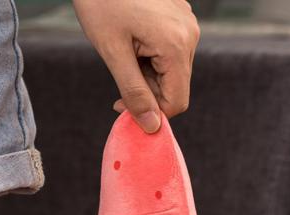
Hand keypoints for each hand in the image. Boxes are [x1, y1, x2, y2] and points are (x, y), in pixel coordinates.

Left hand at [72, 0, 199, 132]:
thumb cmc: (101, 2)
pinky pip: (170, 51)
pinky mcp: (179, 15)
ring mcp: (186, 23)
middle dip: (147, 91)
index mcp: (177, 45)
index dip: (151, 113)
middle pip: (175, 87)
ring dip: (147, 74)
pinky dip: (150, 57)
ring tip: (125, 51)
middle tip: (119, 73)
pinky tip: (132, 40)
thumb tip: (151, 127)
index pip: (176, 102)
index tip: (121, 106)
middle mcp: (189, 34)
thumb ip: (134, 93)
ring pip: (172, 71)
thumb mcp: (112, 53)